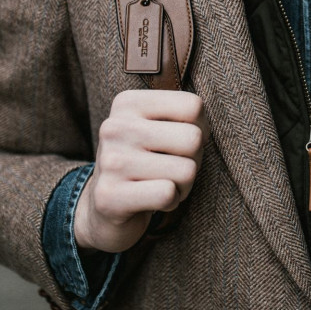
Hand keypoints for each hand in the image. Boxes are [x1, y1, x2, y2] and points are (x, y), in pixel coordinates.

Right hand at [74, 90, 208, 252]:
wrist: (104, 206)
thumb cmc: (144, 161)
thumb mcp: (157, 127)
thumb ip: (183, 116)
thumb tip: (206, 131)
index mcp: (128, 103)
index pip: (193, 106)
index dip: (201, 129)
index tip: (181, 142)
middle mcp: (114, 127)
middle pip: (193, 138)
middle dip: (194, 159)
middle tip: (173, 168)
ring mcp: (110, 161)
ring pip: (186, 170)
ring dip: (184, 185)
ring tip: (161, 184)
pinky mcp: (109, 196)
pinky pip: (167, 194)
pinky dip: (171, 201)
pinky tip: (153, 200)